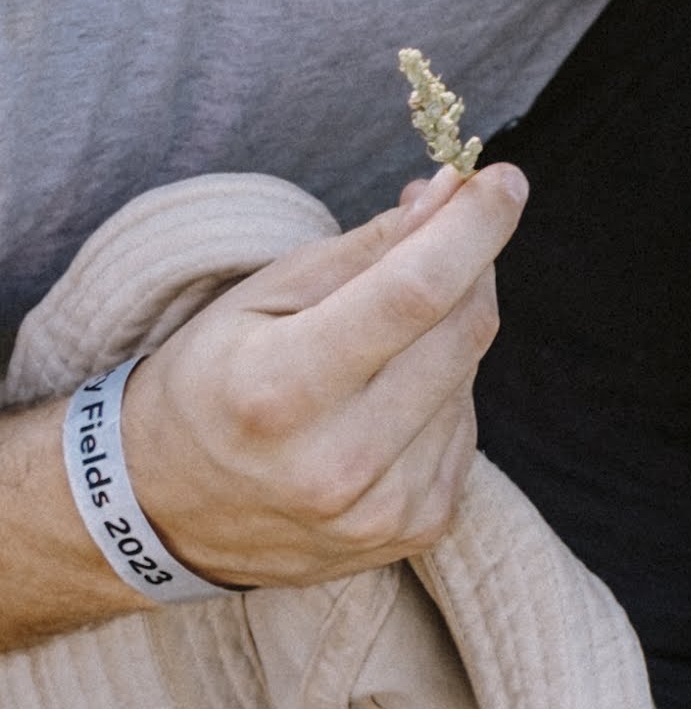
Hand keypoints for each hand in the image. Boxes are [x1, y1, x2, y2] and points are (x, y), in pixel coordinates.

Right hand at [113, 165, 522, 592]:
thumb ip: (365, 248)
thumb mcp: (260, 296)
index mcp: (279, 391)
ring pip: (471, 373)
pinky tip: (389, 393)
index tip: (503, 180)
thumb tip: (453, 198)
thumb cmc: (212, 380)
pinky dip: (444, 388)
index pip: (412, 293)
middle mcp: (338, 464)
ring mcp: (384, 508)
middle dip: (470, 263)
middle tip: (448, 225)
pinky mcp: (419, 528)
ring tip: (384, 333)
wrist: (169, 509)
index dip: (472, 229)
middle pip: (461, 330)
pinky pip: (467, 424)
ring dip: (450, 329)